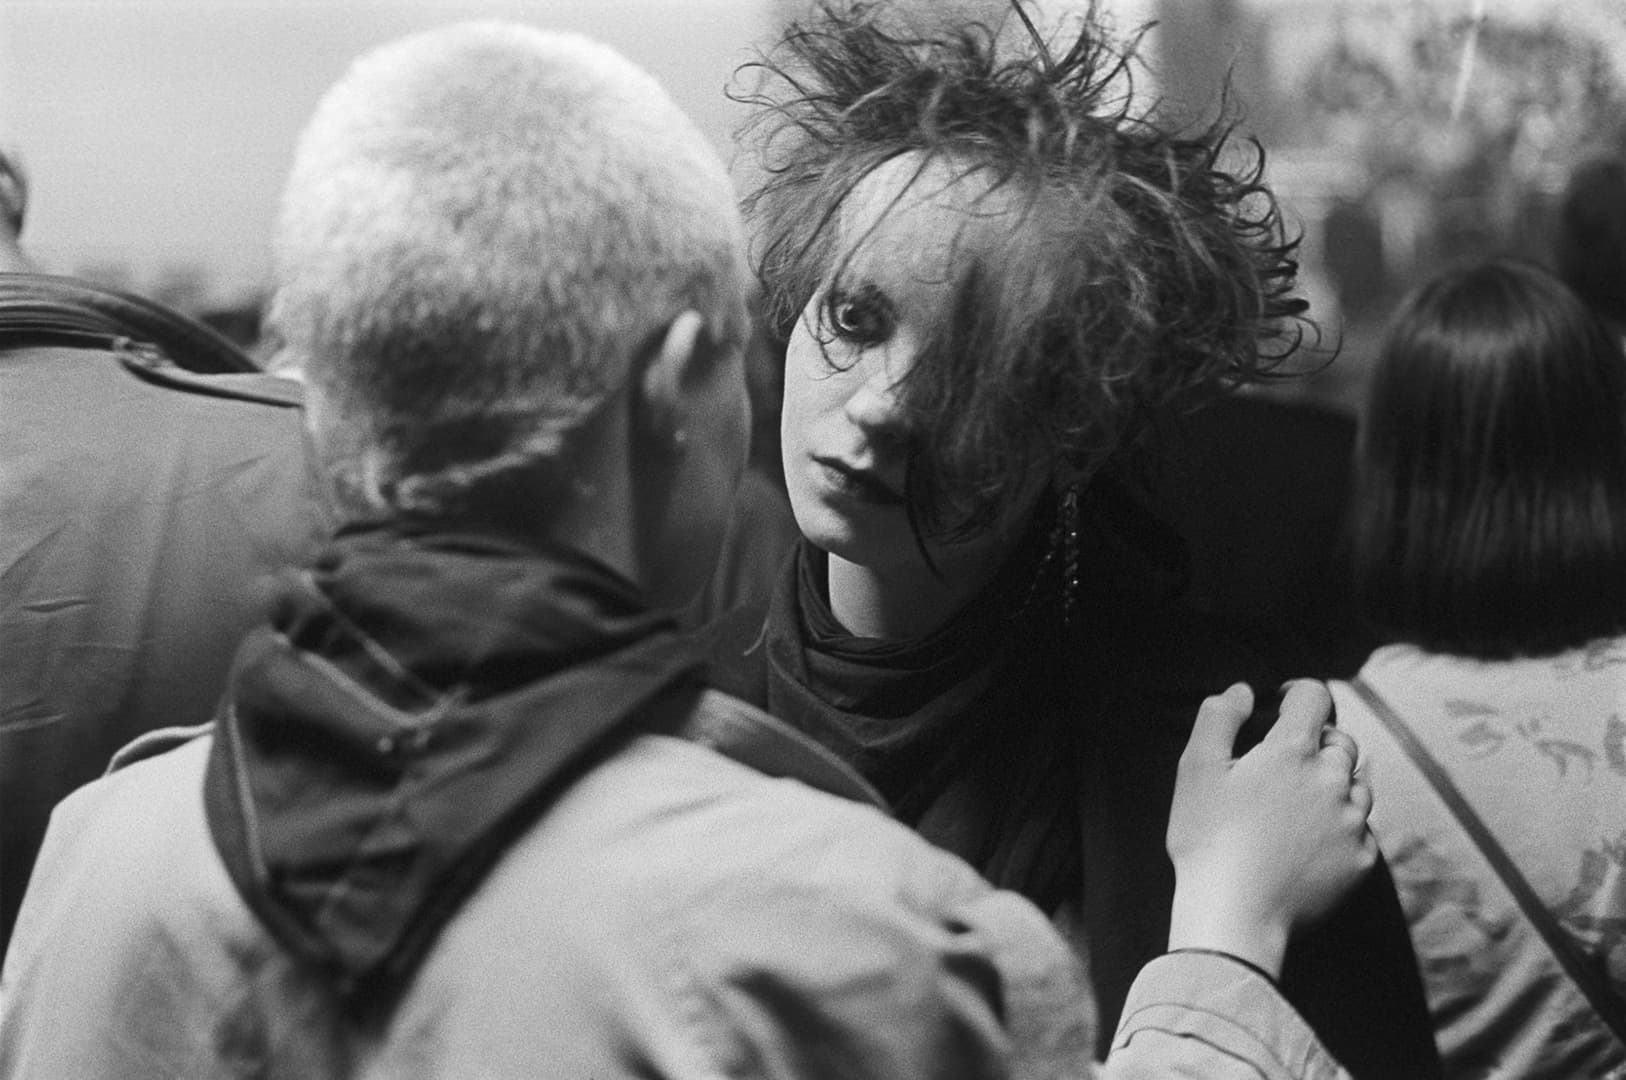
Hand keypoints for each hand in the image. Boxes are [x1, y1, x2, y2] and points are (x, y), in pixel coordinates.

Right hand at [1165, 680, 1376, 979]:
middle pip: (1340, 741)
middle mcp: (1332, 779)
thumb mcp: (1196, 768)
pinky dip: (1342, 825)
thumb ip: (1218, 718)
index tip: (1281, 705)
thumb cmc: (1207, 839)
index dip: (1297, 693)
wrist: (1235, 915)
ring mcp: (1352, 821)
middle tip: (1282, 764)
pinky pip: (1362, 828)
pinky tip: (1310, 841)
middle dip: (1315, 742)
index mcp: (1292, 750)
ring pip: (1358, 783)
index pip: (1314, 697)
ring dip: (1335, 782)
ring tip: (1299, 803)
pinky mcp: (1362, 860)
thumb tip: (1243, 691)